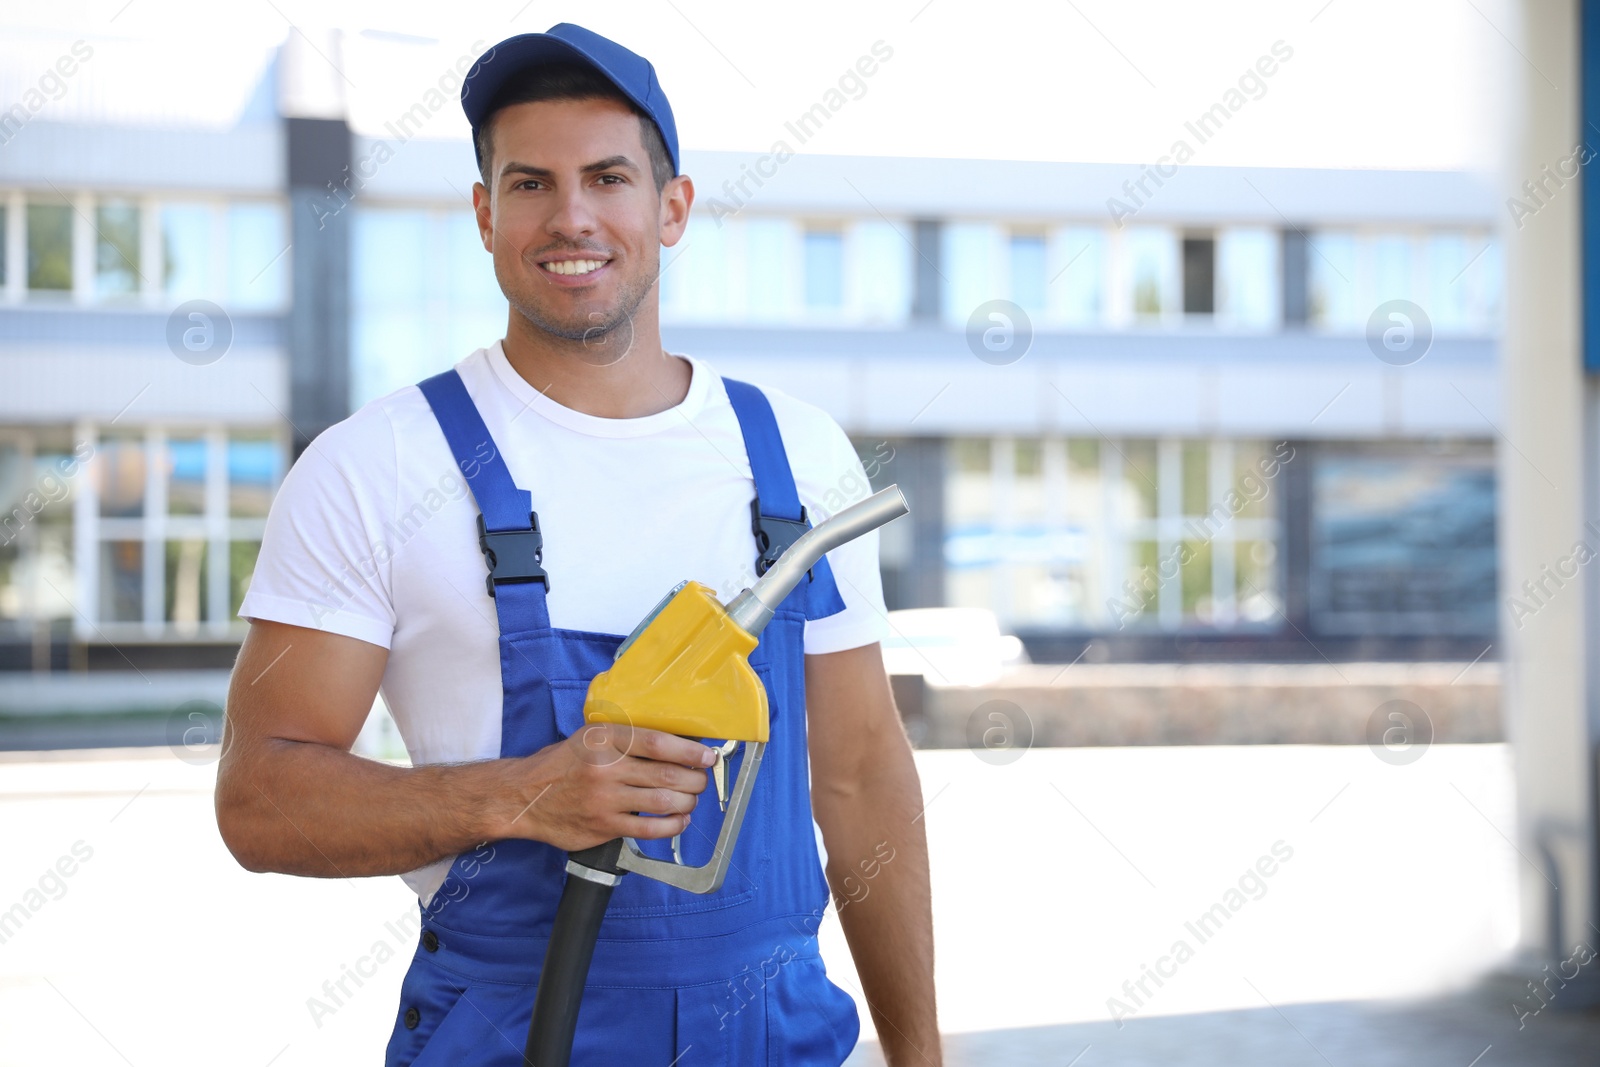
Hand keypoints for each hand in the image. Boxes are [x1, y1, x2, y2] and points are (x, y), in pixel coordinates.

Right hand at [504, 724, 714, 850]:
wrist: (527, 797)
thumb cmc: (565, 763)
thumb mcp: (591, 738)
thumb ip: (626, 739)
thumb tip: (675, 745)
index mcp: (605, 739)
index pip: (657, 743)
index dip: (688, 751)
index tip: (707, 757)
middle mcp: (606, 767)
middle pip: (666, 773)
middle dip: (694, 779)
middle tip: (702, 779)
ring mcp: (606, 799)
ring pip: (663, 801)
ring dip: (687, 801)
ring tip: (691, 798)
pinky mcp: (604, 826)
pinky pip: (649, 829)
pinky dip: (672, 826)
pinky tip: (680, 820)